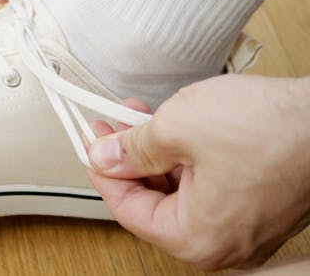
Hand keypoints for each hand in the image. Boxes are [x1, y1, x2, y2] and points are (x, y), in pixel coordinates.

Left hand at [86, 75, 309, 270]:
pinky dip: (189, 159)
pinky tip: (178, 127)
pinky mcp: (262, 206)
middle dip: (131, 158)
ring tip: (145, 117)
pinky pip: (211, 187)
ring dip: (158, 154)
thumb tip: (106, 157)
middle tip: (113, 123)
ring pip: (182, 192)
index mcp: (198, 239)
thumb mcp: (176, 128)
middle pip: (154, 203)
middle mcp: (225, 245)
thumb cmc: (272, 129)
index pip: (127, 211)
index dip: (103, 171)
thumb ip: (131, 148)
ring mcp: (246, 228)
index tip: (91, 143)